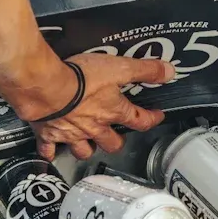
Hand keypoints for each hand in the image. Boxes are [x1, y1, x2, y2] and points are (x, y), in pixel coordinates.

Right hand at [31, 53, 173, 161]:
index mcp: (113, 111)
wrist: (47, 88)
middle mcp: (94, 128)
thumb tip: (170, 72)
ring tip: (88, 143)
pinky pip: (50, 150)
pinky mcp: (48, 135)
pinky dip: (51, 151)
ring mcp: (71, 134)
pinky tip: (51, 150)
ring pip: (84, 151)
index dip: (151, 119)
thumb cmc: (82, 77)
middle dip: (116, 141)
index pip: (139, 121)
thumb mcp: (118, 67)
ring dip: (88, 149)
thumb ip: (144, 70)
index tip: (156, 116)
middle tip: (117, 135)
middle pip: (111, 144)